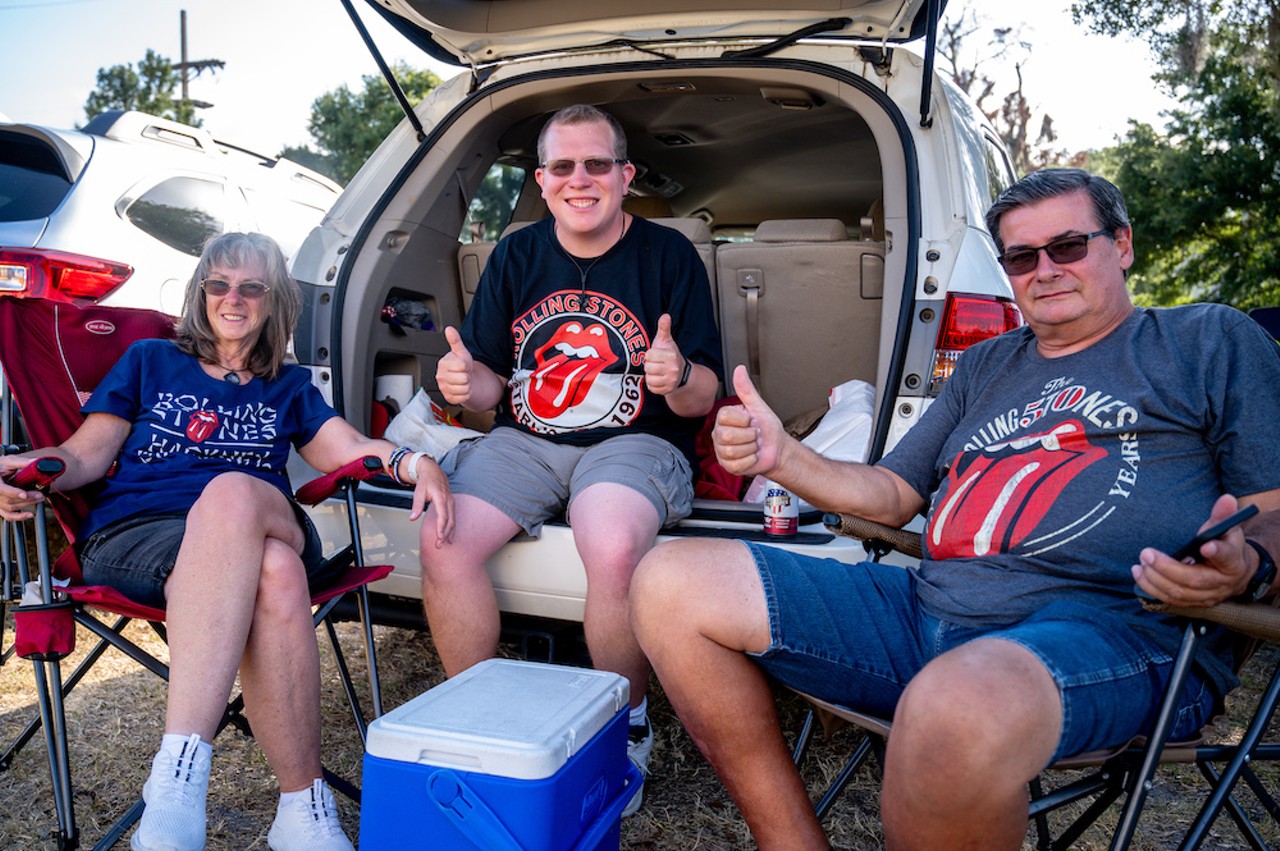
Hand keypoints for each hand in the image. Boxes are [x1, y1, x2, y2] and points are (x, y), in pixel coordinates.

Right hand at [0, 456, 42, 521]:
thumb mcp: (8, 461)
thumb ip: (21, 462)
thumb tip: (37, 462)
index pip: (1, 490)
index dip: (14, 493)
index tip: (25, 494)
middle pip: (9, 500)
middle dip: (27, 499)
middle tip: (41, 495)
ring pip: (10, 508)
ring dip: (27, 505)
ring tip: (39, 498)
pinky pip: (7, 515)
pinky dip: (18, 517)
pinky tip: (30, 515)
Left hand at [409, 456, 454, 548]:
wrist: (433, 471)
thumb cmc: (426, 481)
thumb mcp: (418, 491)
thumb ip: (417, 505)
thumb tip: (413, 518)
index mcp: (441, 497)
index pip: (443, 515)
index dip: (441, 527)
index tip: (439, 537)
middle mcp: (449, 500)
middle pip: (450, 520)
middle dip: (445, 534)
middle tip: (439, 545)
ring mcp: (452, 502)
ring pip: (453, 520)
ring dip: (449, 533)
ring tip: (444, 543)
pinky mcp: (451, 504)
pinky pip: (453, 518)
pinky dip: (451, 528)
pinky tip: (449, 536)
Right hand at [436, 326, 473, 405]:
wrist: (464, 379)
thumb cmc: (461, 365)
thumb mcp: (461, 351)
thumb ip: (455, 340)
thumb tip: (449, 329)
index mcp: (443, 364)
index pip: (462, 366)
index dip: (466, 366)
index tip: (463, 365)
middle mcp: (441, 376)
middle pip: (464, 378)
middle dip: (467, 376)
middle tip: (463, 374)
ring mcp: (444, 388)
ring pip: (464, 388)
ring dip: (467, 385)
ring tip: (462, 381)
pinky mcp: (448, 398)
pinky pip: (464, 397)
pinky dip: (466, 394)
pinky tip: (462, 388)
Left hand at [643, 314, 683, 395]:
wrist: (681, 372)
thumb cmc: (669, 354)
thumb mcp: (666, 340)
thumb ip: (664, 328)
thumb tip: (665, 315)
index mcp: (671, 355)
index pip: (648, 355)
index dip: (649, 355)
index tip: (656, 355)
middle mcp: (673, 369)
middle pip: (648, 368)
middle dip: (649, 365)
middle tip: (656, 364)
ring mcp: (671, 381)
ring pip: (649, 378)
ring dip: (650, 375)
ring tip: (657, 371)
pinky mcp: (668, 390)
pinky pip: (651, 388)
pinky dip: (652, 384)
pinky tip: (658, 379)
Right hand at [712, 365, 786, 477]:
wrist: (777, 449)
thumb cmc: (767, 428)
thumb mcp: (759, 407)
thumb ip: (747, 390)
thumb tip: (740, 369)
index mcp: (724, 418)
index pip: (725, 416)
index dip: (743, 419)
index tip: (751, 420)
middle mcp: (719, 434)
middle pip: (727, 436)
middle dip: (749, 436)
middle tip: (754, 435)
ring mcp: (721, 451)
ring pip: (732, 451)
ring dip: (751, 449)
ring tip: (754, 446)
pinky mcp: (727, 466)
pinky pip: (737, 464)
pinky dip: (750, 460)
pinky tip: (752, 456)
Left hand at [1132, 494, 1254, 606]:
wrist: (1233, 572)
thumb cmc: (1225, 545)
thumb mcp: (1227, 528)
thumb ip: (1223, 515)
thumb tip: (1226, 498)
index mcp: (1233, 562)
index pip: (1226, 557)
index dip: (1217, 552)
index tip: (1205, 546)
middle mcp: (1222, 583)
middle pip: (1194, 580)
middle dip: (1167, 568)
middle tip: (1146, 553)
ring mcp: (1207, 596)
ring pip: (1179, 593)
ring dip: (1155, 579)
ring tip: (1140, 563)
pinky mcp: (1193, 602)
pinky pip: (1170, 600)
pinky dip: (1152, 588)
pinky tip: (1139, 574)